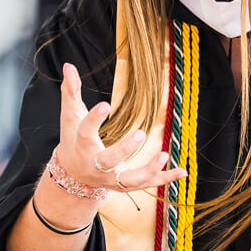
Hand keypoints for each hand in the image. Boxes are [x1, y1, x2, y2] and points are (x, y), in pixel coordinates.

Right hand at [57, 63, 185, 193]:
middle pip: (108, 161)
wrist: (73, 174)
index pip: (85, 133)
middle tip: (140, 133)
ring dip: (148, 170)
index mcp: (82, 147)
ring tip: (163, 155)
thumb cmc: (73, 139)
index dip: (94, 119)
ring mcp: (112, 178)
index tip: (106, 104)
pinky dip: (165, 178)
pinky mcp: (126, 184)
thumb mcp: (71, 116)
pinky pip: (147, 184)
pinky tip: (183, 171)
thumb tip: (68, 65)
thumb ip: (70, 91)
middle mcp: (96, 166)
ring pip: (130, 180)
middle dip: (123, 149)